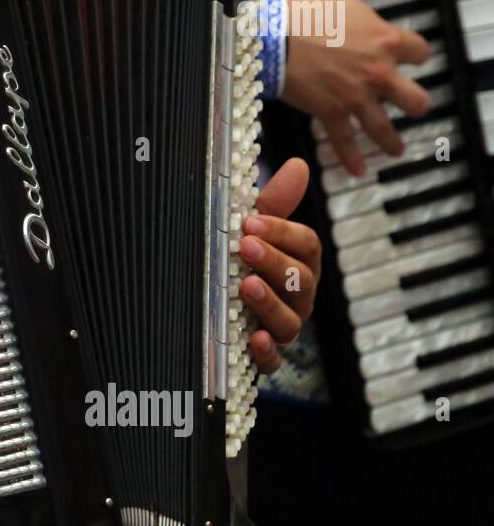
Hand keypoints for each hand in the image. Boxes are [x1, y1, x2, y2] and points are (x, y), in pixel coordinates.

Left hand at [239, 158, 320, 373]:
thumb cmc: (244, 265)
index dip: (283, 233)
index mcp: (298, 265)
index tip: (251, 221)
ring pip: (289, 320)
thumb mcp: (255, 232)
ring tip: (247, 286)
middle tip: (245, 246)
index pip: (307, 247)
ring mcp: (281, 328)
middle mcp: (297, 298)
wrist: (218, 312)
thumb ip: (274, 204)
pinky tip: (254, 338)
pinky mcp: (263, 357)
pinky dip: (266, 352)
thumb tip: (298, 164)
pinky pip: (273, 361)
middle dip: (274, 261)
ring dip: (270, 302)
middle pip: (300, 281)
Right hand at [282, 0, 432, 175]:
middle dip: (415, 104)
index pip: (418, 51)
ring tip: (395, 150)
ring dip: (392, 140)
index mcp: (384, 39)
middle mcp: (377, 72)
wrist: (270, 34)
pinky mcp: (330, 111)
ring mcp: (355, 95)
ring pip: (384, 125)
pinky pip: (345, 140)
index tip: (414, 58)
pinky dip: (351, 158)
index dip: (417, 55)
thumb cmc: (302, 8)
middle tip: (413, 108)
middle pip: (413, 98)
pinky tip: (357, 170)